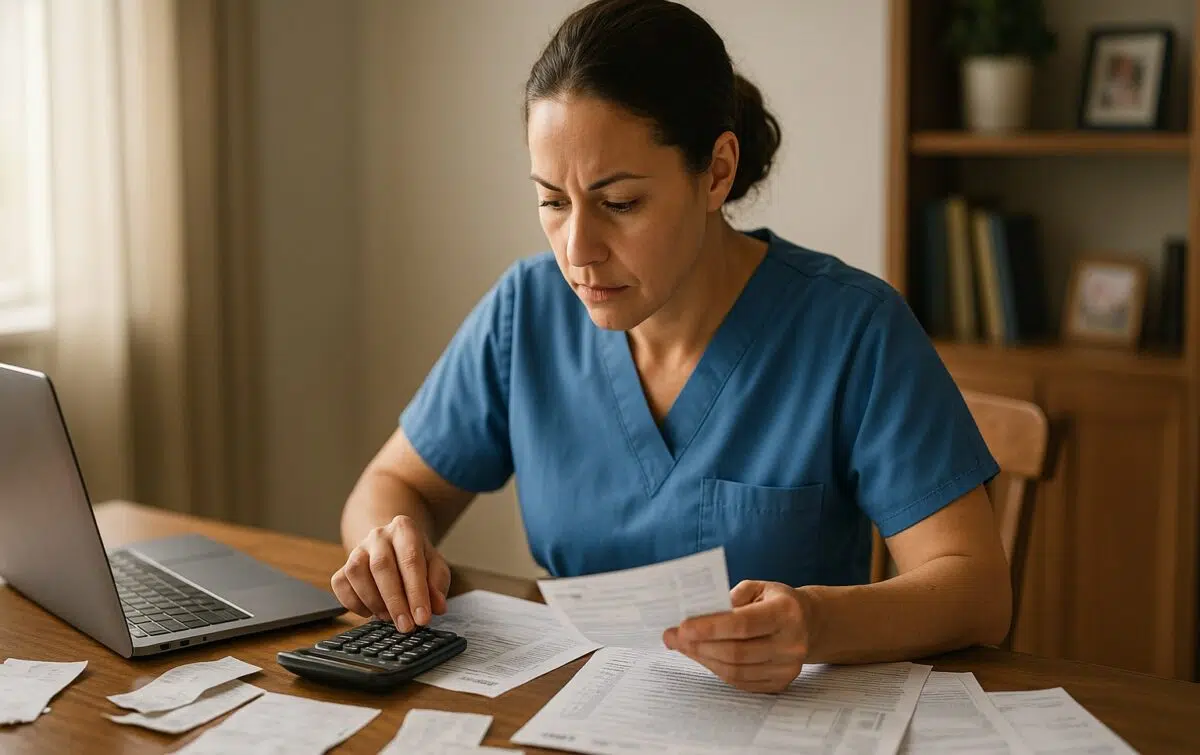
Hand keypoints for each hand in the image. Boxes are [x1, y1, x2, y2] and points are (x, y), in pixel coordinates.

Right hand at [330, 515, 450, 630]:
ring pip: (356, 573)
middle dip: (395, 601)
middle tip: (406, 626)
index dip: (416, 592)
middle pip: (381, 566)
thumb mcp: (435, 567)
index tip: (422, 618)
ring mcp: (357, 549)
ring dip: (373, 601)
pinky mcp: (343, 566)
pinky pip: (340, 584)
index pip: (410, 560)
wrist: (393, 549)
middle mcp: (378, 535)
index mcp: (405, 529)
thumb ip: (437, 585)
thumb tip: (437, 606)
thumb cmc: (416, 560)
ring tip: (389, 618)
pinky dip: (353, 603)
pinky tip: (370, 612)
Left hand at [662, 580, 815, 692]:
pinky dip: (716, 669)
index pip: (743, 624)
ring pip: (735, 670)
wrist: (808, 623)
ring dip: (703, 658)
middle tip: (672, 637)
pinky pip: (740, 682)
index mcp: (786, 612)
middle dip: (698, 645)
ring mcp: (787, 667)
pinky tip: (702, 656)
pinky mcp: (780, 683)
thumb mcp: (756, 588)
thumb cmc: (775, 601)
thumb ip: (728, 599)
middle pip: (736, 652)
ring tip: (683, 646)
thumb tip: (693, 615)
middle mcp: (791, 642)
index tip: (682, 626)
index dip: (710, 627)